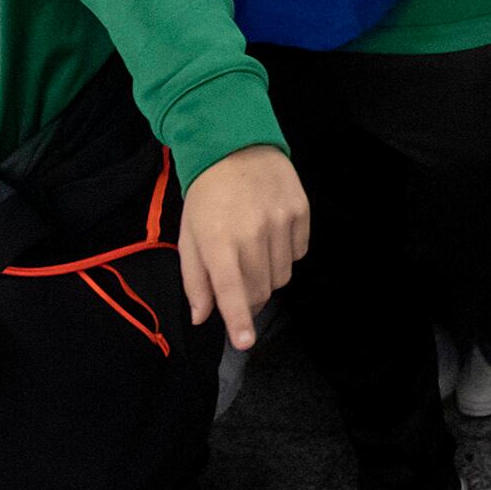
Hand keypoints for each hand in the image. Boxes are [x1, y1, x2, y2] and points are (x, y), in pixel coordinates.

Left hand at [177, 143, 307, 350]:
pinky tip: (271, 237)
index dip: (239, 321)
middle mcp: (252, 233)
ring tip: (255, 256)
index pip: (231, 291)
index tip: (245, 343)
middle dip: (251, 301)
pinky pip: (299, 252)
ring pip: (282, 275)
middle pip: (261, 289)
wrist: (236, 146)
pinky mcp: (301, 211)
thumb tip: (202, 317)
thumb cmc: (206, 196)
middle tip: (241, 292)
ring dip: (268, 277)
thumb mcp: (189, 237)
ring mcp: (280, 221)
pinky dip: (286, 255)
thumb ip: (195, 280)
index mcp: (218, 241)